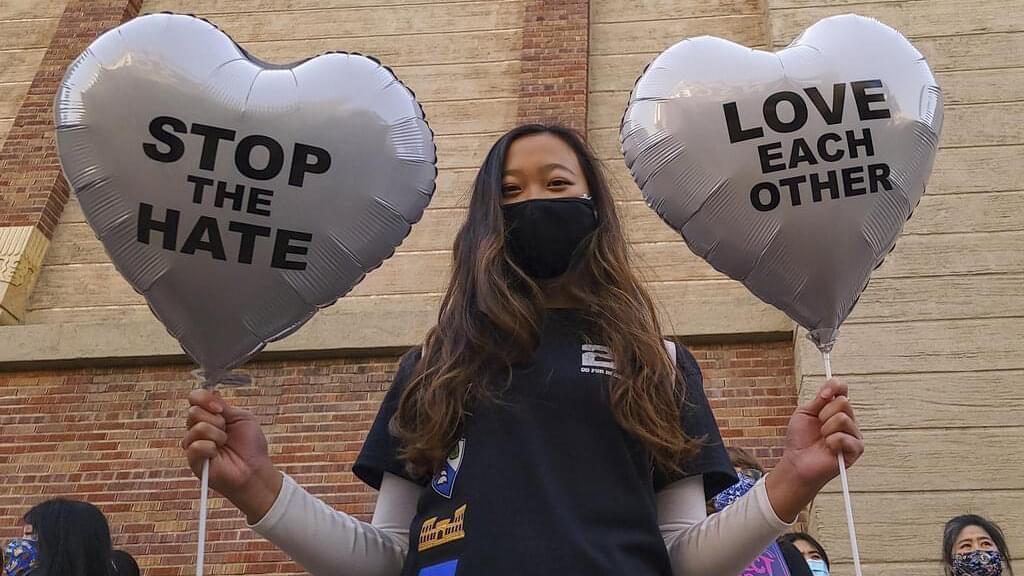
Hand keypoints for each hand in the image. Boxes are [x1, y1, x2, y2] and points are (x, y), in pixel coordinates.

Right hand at [182, 389, 281, 523]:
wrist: (255, 469)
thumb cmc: (251, 445)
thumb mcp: (241, 418)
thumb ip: (223, 405)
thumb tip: (210, 391)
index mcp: (209, 416)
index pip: (195, 398)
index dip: (205, 399)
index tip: (221, 410)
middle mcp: (198, 428)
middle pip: (193, 411)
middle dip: (216, 420)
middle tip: (227, 431)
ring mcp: (194, 445)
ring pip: (196, 427)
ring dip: (217, 435)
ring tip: (225, 444)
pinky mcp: (193, 461)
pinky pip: (195, 446)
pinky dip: (210, 448)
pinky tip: (217, 455)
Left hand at [765, 378, 863, 521]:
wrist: (797, 461)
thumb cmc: (800, 439)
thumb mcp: (805, 413)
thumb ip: (819, 400)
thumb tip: (831, 387)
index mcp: (835, 408)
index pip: (843, 388)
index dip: (834, 387)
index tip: (822, 395)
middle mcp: (847, 419)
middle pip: (843, 402)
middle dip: (823, 414)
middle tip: (818, 426)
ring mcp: (853, 434)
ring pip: (843, 418)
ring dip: (826, 429)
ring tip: (822, 438)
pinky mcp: (856, 449)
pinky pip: (844, 437)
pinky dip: (831, 442)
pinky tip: (828, 448)